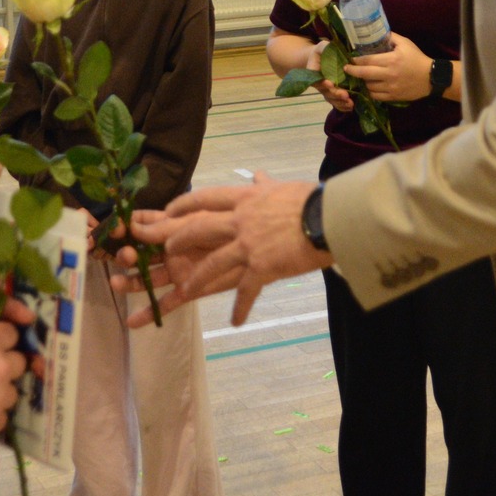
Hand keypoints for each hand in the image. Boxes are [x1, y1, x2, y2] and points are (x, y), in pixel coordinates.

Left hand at [116, 171, 328, 327]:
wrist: (329, 218)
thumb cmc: (312, 199)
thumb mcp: (283, 187)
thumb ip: (266, 184)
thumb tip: (258, 174)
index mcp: (245, 198)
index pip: (205, 198)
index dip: (183, 205)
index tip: (169, 210)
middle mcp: (241, 220)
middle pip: (197, 229)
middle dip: (178, 240)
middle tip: (167, 250)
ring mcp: (249, 245)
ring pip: (212, 264)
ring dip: (197, 279)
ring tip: (186, 292)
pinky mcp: (262, 266)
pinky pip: (245, 291)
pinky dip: (240, 308)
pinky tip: (236, 321)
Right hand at [304, 40, 355, 112]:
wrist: (323, 60)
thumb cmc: (323, 52)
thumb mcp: (322, 47)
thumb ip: (324, 47)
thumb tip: (329, 47)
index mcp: (314, 73)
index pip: (317, 80)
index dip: (323, 83)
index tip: (330, 83)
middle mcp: (320, 84)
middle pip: (326, 92)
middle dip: (335, 94)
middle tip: (345, 95)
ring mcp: (326, 91)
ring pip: (331, 99)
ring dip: (340, 102)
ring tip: (350, 103)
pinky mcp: (333, 94)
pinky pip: (336, 103)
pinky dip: (342, 107)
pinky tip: (350, 108)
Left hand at [346, 31, 432, 102]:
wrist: (431, 78)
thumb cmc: (417, 58)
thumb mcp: (405, 43)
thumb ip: (391, 37)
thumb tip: (378, 32)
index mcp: (391, 60)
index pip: (368, 60)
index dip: (356, 60)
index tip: (350, 59)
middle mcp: (389, 74)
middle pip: (364, 74)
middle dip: (353, 71)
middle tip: (347, 69)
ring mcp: (390, 87)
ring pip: (369, 86)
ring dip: (363, 81)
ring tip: (361, 77)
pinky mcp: (393, 97)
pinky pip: (376, 96)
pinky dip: (370, 92)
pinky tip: (369, 87)